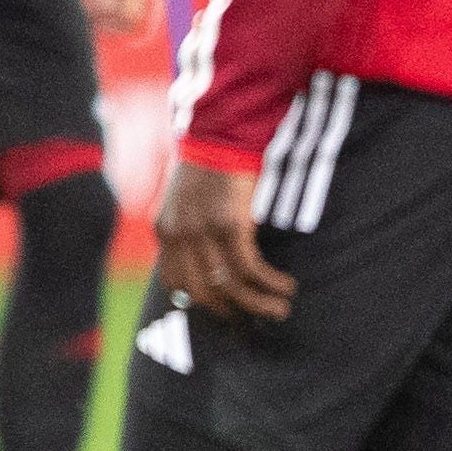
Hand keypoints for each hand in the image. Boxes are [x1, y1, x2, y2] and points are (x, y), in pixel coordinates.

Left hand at [153, 157, 296, 323]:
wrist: (222, 131)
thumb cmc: (212, 164)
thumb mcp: (187, 200)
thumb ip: (190, 229)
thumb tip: (210, 261)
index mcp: (165, 230)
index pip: (174, 283)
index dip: (200, 302)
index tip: (226, 309)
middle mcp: (179, 235)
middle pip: (202, 292)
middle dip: (232, 311)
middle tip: (256, 319)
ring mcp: (203, 231)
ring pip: (229, 286)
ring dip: (258, 304)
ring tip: (280, 309)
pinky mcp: (230, 224)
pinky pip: (249, 267)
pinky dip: (270, 282)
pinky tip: (286, 285)